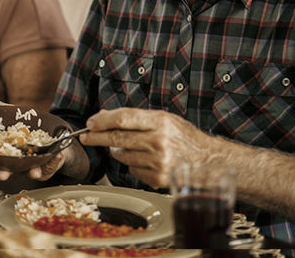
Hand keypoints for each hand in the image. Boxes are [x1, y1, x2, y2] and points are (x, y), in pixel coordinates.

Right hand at [0, 95, 74, 181]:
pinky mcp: (41, 168)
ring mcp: (25, 166)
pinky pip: (42, 169)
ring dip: (27, 172)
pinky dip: (46, 166)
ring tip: (33, 171)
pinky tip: (50, 161)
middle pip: (1, 167)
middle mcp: (10, 159)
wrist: (54, 138)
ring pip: (23, 172)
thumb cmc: (29, 127)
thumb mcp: (13, 113)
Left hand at [78, 107, 215, 188]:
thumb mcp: (164, 119)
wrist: (208, 161)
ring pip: (121, 156)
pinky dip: (132, 165)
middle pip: (116, 139)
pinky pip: (132, 170)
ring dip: (118, 151)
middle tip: (86, 137)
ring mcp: (158, 161)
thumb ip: (136, 118)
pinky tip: (144, 160)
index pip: (123, 119)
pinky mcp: (157, 177)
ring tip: (129, 147)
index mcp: (160, 122)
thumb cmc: (184, 138)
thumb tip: (103, 117)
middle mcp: (158, 141)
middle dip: (96, 137)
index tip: (90, 123)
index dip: (102, 121)